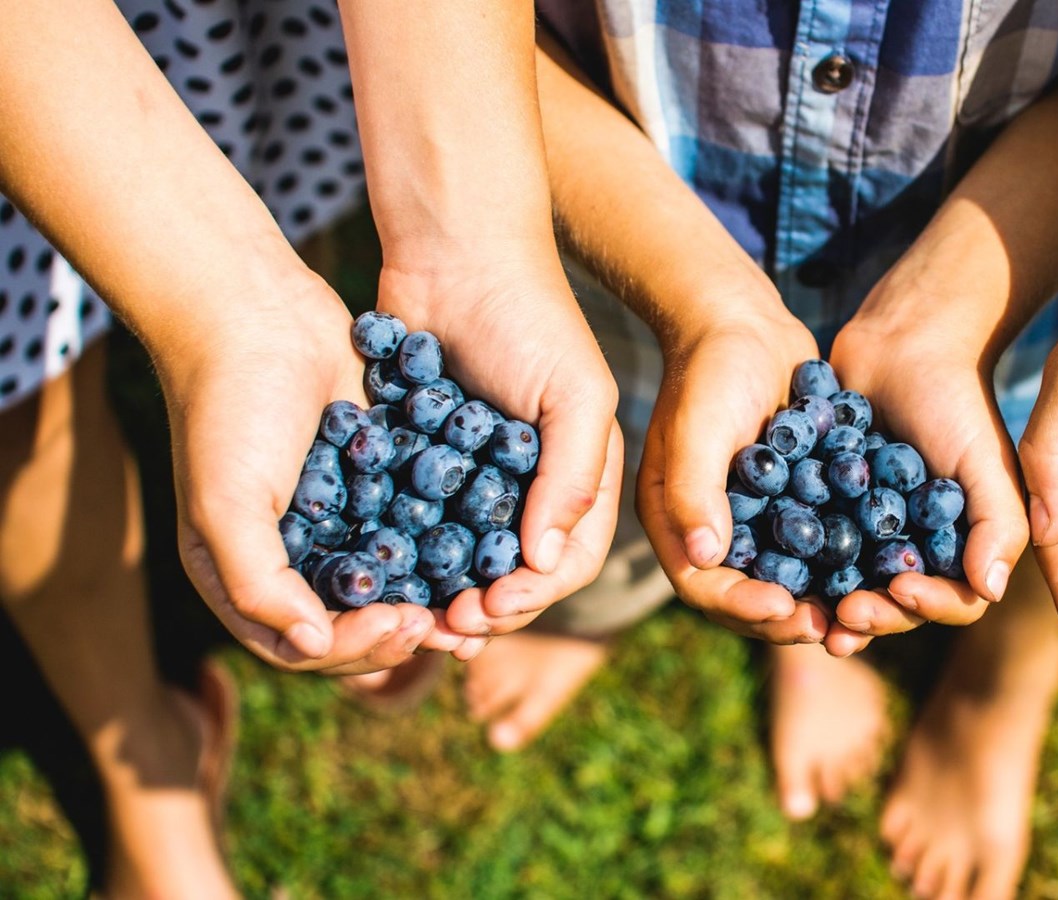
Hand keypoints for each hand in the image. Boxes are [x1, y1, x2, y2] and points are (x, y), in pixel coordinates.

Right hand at [166, 280, 450, 674]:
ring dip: (435, 598)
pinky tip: (486, 548)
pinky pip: (416, 525)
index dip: (358, 647)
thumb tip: (311, 643)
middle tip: (456, 623)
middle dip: (405, 630)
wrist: (256, 311)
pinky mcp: (380, 476)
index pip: (308, 644)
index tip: (405, 625)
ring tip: (479, 601)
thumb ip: (257, 582)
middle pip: (358, 622)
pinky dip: (446, 543)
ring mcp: (340, 516)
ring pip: (395, 580)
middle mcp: (296, 555)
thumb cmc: (228, 410)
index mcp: (247, 573)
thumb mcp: (226, 503)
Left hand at [376, 258, 623, 640]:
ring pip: (464, 558)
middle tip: (446, 627)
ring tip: (415, 615)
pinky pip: (417, 521)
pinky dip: (405, 552)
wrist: (452, 247)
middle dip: (487, 607)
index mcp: (581, 471)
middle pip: (516, 572)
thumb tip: (544, 563)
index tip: (491, 610)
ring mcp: (476, 473)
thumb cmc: (528, 315)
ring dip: (444, 592)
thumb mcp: (574, 393)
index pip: (570, 557)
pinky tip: (382, 572)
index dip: (537, 595)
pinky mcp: (423, 457)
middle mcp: (532, 481)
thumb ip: (572, 477)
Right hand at [636, 305, 832, 643]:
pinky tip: (875, 571)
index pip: (702, 584)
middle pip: (744, 595)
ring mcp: (750, 517)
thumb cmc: (712, 367)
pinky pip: (811, 546)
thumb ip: (693, 489)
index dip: (740, 606)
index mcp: (673, 520)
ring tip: (856, 613)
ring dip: (817, 600)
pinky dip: (837, 563)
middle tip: (831, 629)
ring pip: (782, 580)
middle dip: (785, 618)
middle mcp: (709, 528)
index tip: (783, 610)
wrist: (745, 322)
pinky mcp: (787, 501)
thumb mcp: (699, 426)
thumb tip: (704, 556)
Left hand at [820, 316, 1028, 655]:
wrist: (901, 343)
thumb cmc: (955, 401)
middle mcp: (918, 549)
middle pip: (898, 604)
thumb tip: (989, 590)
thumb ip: (997, 524)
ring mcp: (872, 534)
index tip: (902, 591)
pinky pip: (815, 549)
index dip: (930, 607)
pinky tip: (775, 572)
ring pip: (853, 585)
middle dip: (875, 614)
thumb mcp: (985, 461)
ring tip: (809, 613)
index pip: (954, 601)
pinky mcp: (831, 511)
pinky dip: (798, 564)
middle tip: (845, 613)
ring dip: (833, 604)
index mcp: (963, 547)